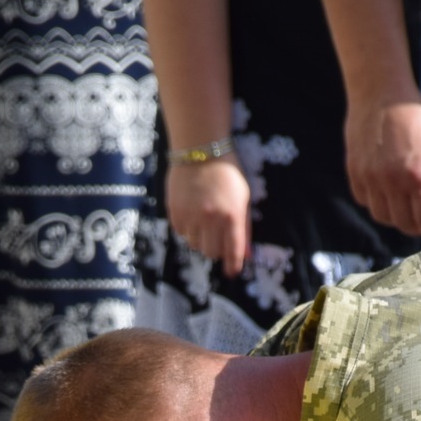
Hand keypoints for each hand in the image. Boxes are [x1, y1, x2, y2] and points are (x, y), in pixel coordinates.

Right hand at [166, 158, 250, 276]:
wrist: (200, 149)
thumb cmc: (227, 172)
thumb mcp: (243, 197)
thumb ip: (244, 227)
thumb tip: (246, 254)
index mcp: (232, 215)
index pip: (233, 250)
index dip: (233, 265)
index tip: (232, 272)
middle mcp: (211, 219)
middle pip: (211, 252)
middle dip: (216, 250)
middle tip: (218, 239)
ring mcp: (190, 215)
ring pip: (195, 244)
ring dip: (201, 239)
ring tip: (204, 222)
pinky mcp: (174, 211)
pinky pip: (181, 232)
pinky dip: (188, 230)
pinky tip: (192, 214)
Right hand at [344, 98, 420, 241]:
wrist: (380, 94)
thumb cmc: (416, 117)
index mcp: (416, 174)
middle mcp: (390, 181)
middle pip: (403, 222)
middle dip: (416, 227)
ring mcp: (369, 178)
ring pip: (382, 216)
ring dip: (396, 219)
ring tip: (405, 210)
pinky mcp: (355, 173)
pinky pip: (365, 202)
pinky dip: (377, 205)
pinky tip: (387, 195)